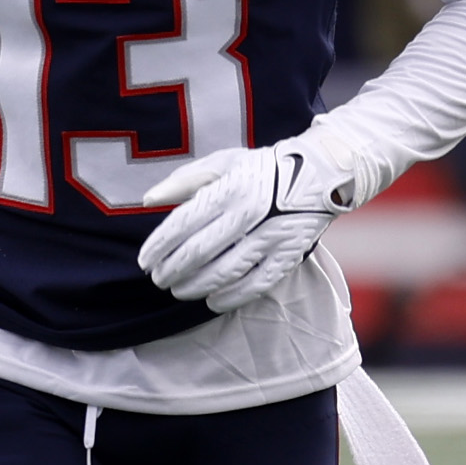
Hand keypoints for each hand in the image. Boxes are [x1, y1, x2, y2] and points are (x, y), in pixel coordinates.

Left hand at [138, 138, 353, 312]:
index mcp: (229, 188)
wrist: (321, 174)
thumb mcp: (222, 163)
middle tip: (159, 280)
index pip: (183, 224)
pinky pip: (256, 284)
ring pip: (224, 272)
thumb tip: (147, 201)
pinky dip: (231, 297)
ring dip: (196, 286)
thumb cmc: (262, 169)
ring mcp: (271, 235)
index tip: (144, 262)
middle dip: (172, 270)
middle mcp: (249, 212)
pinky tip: (212, 301)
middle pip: (199, 252)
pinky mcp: (289, 254)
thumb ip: (183, 181)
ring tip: (180, 291)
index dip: (159, 247)